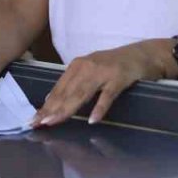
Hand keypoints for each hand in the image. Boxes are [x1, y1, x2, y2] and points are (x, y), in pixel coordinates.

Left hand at [30, 40, 173, 127]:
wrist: (143, 54)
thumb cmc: (115, 64)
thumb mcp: (90, 70)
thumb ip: (73, 83)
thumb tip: (51, 99)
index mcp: (77, 65)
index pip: (58, 89)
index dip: (46, 105)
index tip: (34, 119)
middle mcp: (87, 67)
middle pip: (66, 92)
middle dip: (51, 109)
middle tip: (38, 124)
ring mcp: (103, 72)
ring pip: (81, 94)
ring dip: (67, 109)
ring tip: (54, 122)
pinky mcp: (119, 78)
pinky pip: (107, 96)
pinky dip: (99, 108)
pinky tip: (93, 120)